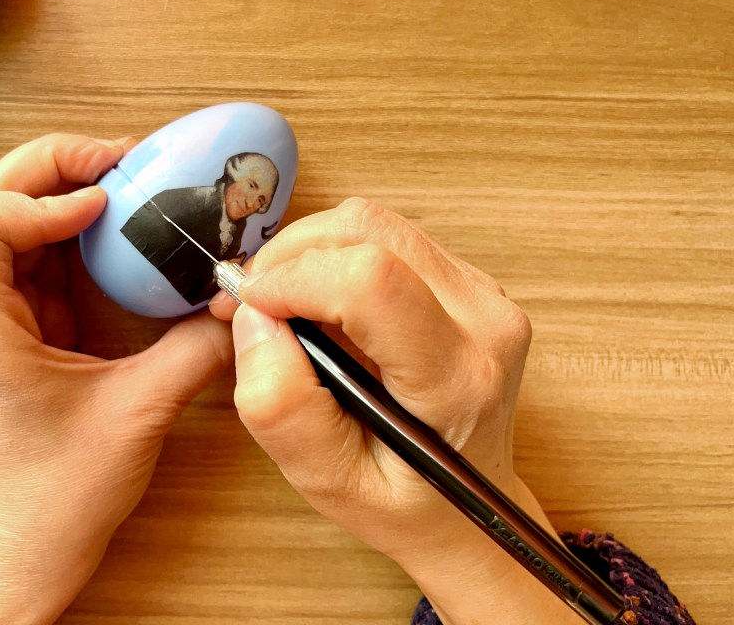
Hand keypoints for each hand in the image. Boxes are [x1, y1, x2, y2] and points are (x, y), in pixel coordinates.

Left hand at [0, 134, 231, 624]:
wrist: (28, 546)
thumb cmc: (61, 495)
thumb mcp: (139, 415)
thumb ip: (196, 350)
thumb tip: (239, 298)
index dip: (32, 198)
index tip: (98, 207)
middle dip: (51, 168)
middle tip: (121, 159)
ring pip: (5, 219)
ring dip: (62, 189)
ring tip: (126, 180)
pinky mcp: (13, 326)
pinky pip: (34, 255)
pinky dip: (73, 229)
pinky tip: (118, 230)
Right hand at [210, 197, 583, 623]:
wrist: (467, 510)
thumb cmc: (402, 503)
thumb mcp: (327, 482)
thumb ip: (283, 406)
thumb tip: (254, 319)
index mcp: (455, 379)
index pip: (371, 282)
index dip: (292, 278)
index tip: (250, 306)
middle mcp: (484, 320)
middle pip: (368, 231)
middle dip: (291, 255)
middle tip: (255, 305)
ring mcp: (483, 293)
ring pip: (374, 223)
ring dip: (311, 252)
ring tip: (285, 305)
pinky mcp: (467, 280)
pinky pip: (387, 236)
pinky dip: (336, 255)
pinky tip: (323, 304)